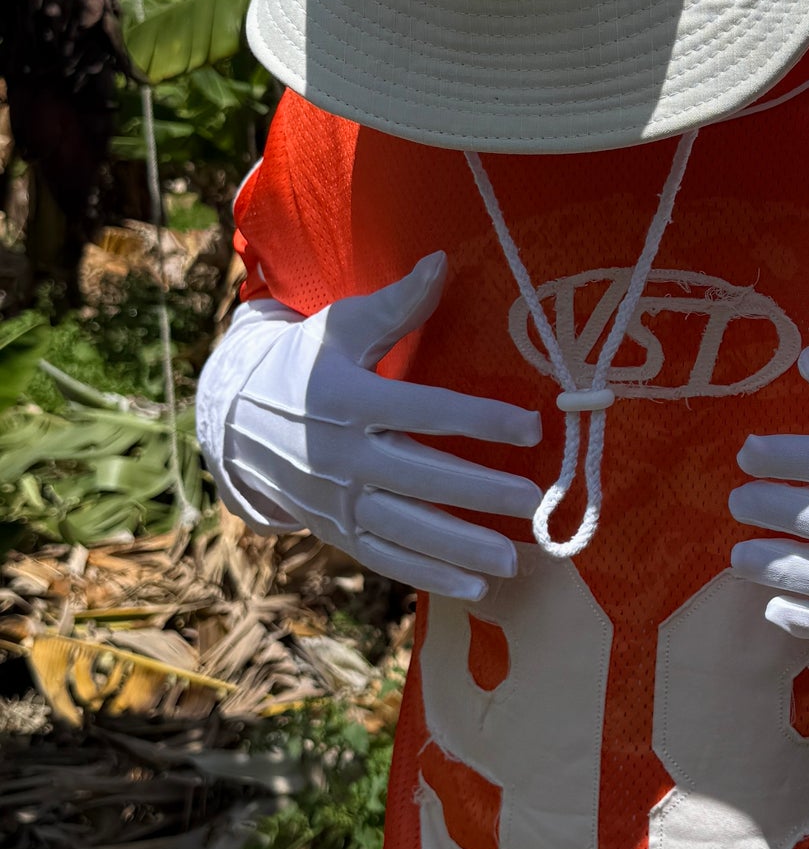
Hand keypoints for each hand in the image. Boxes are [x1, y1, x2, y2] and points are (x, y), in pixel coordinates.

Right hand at [222, 253, 541, 600]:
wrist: (236, 416)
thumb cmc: (305, 361)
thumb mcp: (341, 325)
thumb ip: (397, 304)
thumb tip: (442, 261)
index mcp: (346, 396)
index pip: (424, 410)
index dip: (480, 418)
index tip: (532, 426)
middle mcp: (339, 452)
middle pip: (418, 476)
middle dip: (478, 491)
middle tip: (532, 503)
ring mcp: (335, 497)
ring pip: (404, 527)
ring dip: (460, 547)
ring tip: (513, 559)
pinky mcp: (334, 527)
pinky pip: (384, 555)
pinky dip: (428, 575)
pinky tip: (475, 587)